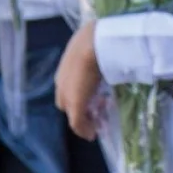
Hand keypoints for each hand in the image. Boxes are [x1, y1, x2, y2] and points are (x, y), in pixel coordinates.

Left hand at [55, 22, 103, 139]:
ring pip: (72, 113)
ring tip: (97, 125)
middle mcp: (61, 82)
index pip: (67, 88)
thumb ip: (97, 54)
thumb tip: (110, 53)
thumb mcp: (94, 47)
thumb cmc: (98, 40)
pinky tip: (93, 133)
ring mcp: (66, 94)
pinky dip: (84, 130)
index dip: (80, 96)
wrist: (94, 43)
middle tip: (96, 112)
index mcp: (65, 68)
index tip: (95, 99)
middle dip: (80, 109)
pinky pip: (77, 123)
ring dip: (84, 119)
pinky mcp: (74, 104)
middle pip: (66, 103)